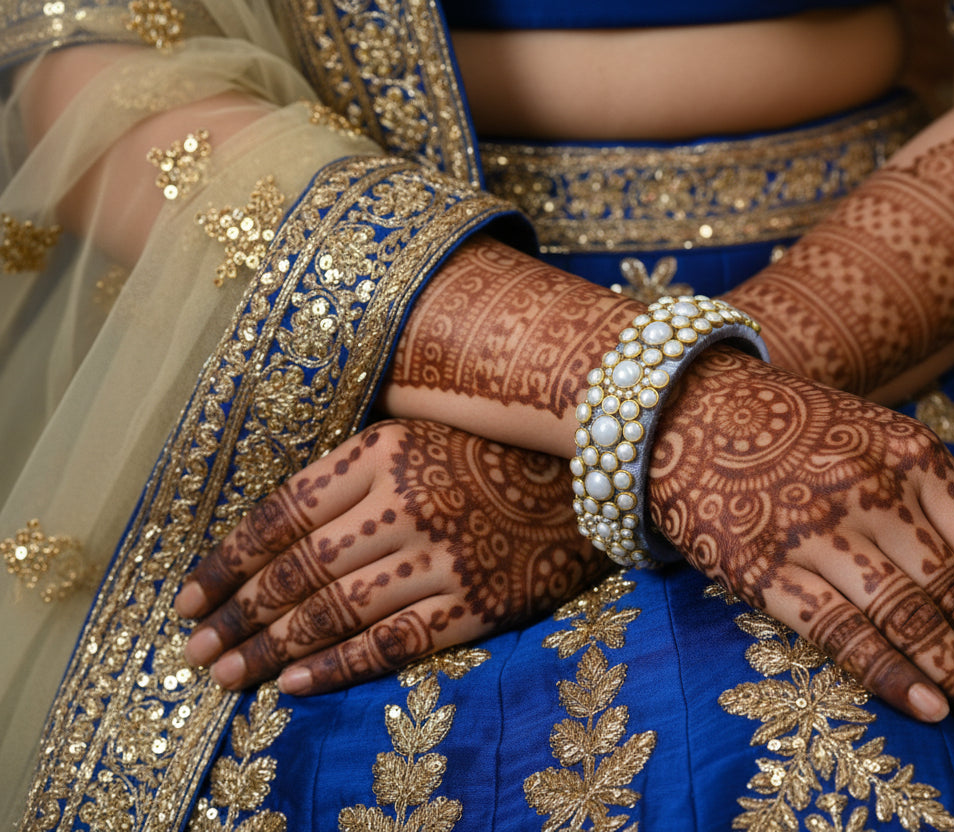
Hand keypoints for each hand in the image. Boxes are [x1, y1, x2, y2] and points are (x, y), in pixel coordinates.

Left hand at [174, 419, 611, 694]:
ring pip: (336, 610)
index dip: (228, 560)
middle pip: (299, 569)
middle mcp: (404, 503)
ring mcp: (442, 557)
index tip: (188, 595)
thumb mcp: (422, 426)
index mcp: (382, 451)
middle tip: (193, 648)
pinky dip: (338, 665)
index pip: (282, 513)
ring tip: (226, 673)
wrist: (597, 470)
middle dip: (236, 613)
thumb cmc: (497, 445)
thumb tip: (275, 523)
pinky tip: (295, 683)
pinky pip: (393, 641)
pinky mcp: (477, 602)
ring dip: (272, 646)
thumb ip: (354, 466)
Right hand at [650, 347, 953, 751]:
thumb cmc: (794, 428)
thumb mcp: (879, 437)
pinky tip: (924, 708)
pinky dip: (886, 670)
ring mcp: (816, 529)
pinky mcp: (762, 566)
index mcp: (914, 457)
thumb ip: (940, 499)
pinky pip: (837, 627)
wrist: (688, 403)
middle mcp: (874, 491)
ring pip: (910, 616)